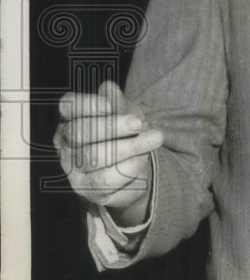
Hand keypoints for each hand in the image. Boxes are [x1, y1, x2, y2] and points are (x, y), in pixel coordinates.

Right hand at [54, 80, 162, 224]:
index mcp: (70, 118)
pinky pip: (107, 179)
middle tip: (139, 123)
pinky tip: (143, 158)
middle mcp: (65, 144)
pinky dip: (129, 166)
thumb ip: (117, 102)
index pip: (69, 106)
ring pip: (94, 157)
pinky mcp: (87, 190)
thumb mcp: (126, 112)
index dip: (88, 104)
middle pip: (80, 132)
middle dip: (112, 126)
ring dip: (129, 147)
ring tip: (154, 138)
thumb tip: (108, 88)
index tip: (111, 104)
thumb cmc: (126, 132)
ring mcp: (73, 169)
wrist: (136, 166)